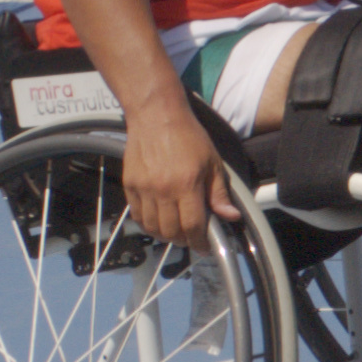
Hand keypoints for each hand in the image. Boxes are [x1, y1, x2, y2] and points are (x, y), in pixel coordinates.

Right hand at [112, 81, 231, 252]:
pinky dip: (148, 224)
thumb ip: (219, 193)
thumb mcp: (212, 162)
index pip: (193, 226)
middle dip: (184, 240)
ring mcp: (144, 188)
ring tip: (176, 229)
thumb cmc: (187, 136)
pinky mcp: (130, 185)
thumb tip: (231, 216)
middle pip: (171, 231)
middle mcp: (163, 189)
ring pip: (152, 228)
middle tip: (192, 236)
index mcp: (187, 184)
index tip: (205, 247)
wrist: (155, 114)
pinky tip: (158, 219)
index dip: (200, 242)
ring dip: (166, 234)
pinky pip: (137, 216)